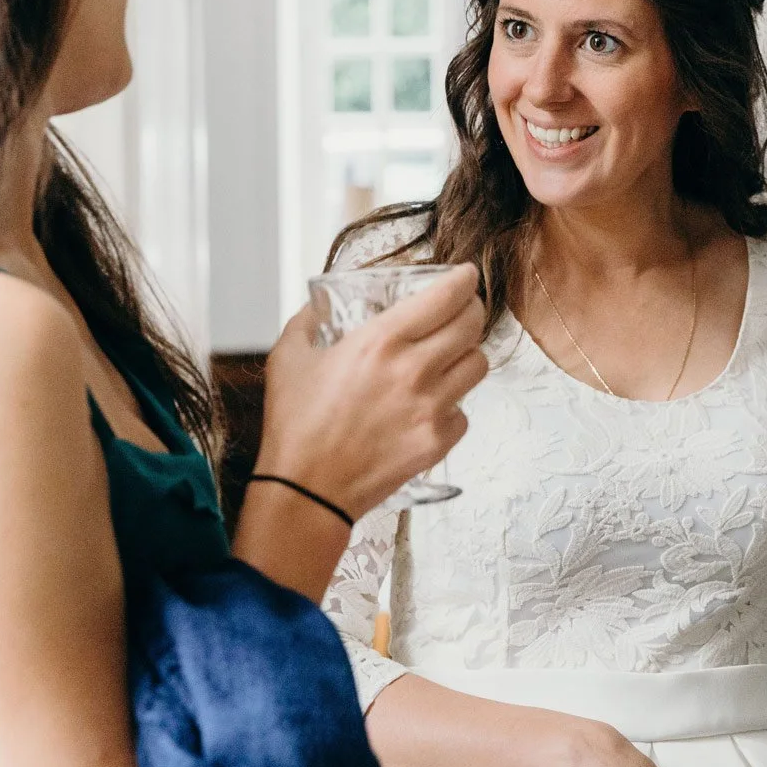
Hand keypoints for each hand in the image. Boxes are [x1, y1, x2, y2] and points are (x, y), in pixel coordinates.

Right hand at [257, 263, 484, 518]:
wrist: (306, 489)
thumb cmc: (295, 426)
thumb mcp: (288, 358)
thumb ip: (307, 321)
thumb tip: (318, 306)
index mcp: (380, 341)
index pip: (446, 296)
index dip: (462, 280)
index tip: (464, 276)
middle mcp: (413, 371)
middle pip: (472, 325)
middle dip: (471, 310)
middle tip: (462, 311)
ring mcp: (430, 409)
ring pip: (478, 366)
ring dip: (466, 355)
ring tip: (448, 358)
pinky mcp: (437, 442)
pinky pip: (464, 412)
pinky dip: (452, 406)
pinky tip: (428, 406)